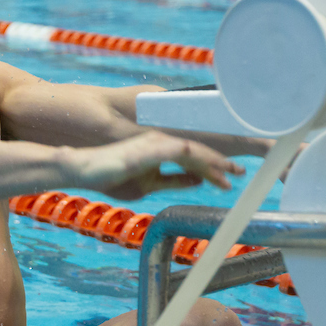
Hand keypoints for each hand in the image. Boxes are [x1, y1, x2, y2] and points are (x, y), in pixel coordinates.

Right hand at [71, 132, 244, 200]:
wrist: (85, 170)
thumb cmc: (111, 177)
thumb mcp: (149, 184)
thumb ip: (172, 181)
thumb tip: (197, 181)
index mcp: (160, 150)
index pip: (192, 159)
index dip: (211, 170)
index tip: (228, 181)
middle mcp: (162, 142)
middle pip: (198, 152)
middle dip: (221, 163)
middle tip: (240, 173)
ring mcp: (158, 142)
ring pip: (195, 151)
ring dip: (216, 162)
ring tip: (233, 173)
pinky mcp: (153, 147)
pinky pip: (184, 152)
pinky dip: (202, 160)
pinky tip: (215, 168)